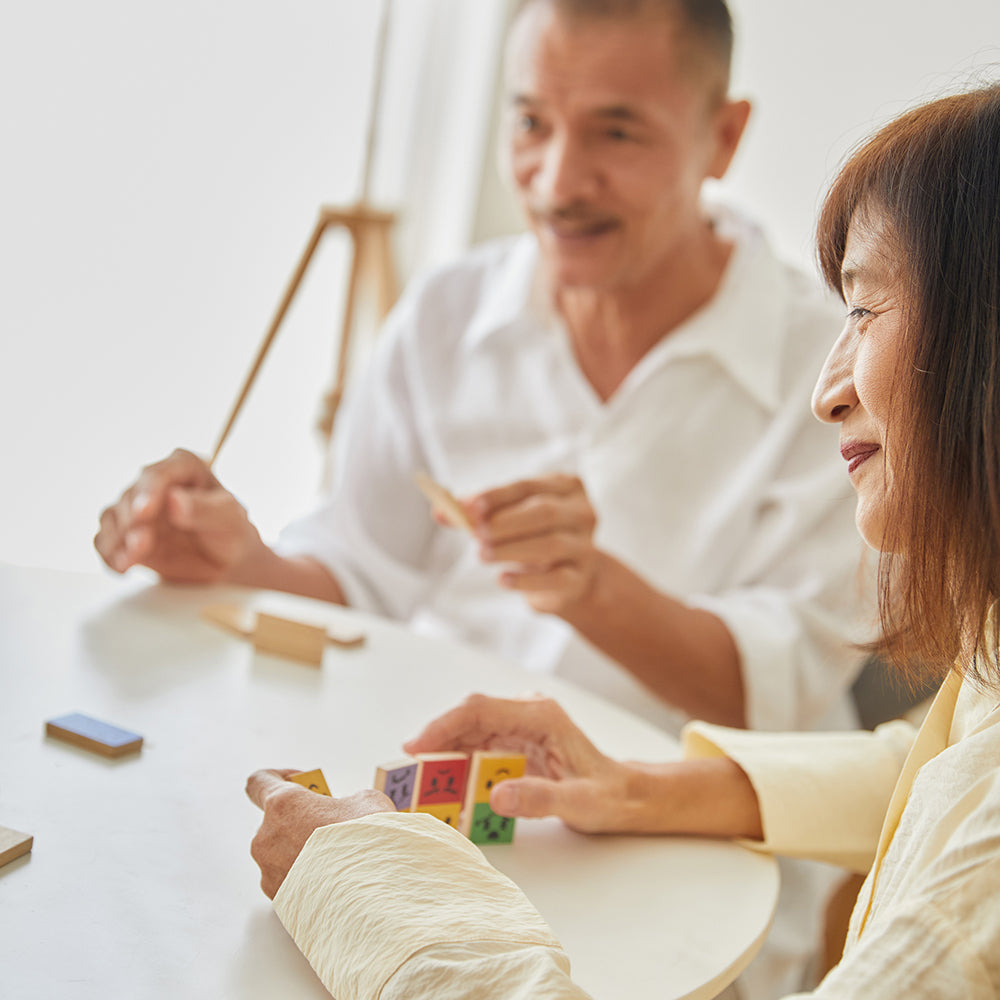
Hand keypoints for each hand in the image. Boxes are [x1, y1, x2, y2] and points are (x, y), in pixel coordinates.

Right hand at [94, 448, 265, 582]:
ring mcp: (136, 508)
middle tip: (140, 543)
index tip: (144, 512)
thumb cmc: (230, 531)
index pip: (158, 474)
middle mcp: (154, 483)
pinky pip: (106, 542)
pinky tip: (121, 568)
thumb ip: (206, 509)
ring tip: (129, 561)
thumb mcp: (229, 520)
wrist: (224, 561)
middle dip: (131, 521)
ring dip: (117, 540)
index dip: (148, 491)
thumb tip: (175, 500)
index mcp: (183, 467)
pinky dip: (109, 555)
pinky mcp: (125, 534)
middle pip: (130, 496)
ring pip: (113, 518)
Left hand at [245, 769, 394, 898]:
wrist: (371, 897)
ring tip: (340, 860)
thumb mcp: (365, 802)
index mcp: (282, 805)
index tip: (301, 783)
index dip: (278, 777)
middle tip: (333, 826)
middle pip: (276, 822)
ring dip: (304, 852)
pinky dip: (308, 880)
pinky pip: (290, 882)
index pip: (258, 782)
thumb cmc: (367, 842)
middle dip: (302, 821)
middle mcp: (266, 838)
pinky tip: (337, 882)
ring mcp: (269, 873)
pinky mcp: (278, 902)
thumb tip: (346, 814)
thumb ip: (344, 801)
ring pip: (282, 855)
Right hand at [403, 694, 638, 832]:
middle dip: (434, 745)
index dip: (443, 725)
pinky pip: (475, 752)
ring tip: (419, 788)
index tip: (415, 747)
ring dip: (442, 760)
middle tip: (406, 775)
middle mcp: (526, 714)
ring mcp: (518, 727)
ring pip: (467, 736)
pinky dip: (457, 770)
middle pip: (467, 721)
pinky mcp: (513, 744)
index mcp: (541, 715)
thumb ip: (539, 799)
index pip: (480, 710)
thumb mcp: (579, 803)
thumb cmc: (608, 795)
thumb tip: (495, 794)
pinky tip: (445, 791)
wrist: (626, 795)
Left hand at [468, 475, 603, 614]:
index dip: (498, 496)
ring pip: (551, 544)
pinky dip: (526, 580)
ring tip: (482, 554)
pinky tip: (502, 579)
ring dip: (512, 549)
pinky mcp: (580, 578)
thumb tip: (441, 511)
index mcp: (566, 486)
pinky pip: (555, 579)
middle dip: (507, 522)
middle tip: (476, 533)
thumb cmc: (534, 537)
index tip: (471, 506)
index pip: (528, 486)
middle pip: (545, 512)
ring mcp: (585, 547)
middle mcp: (582, 513)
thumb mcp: (508, 518)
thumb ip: (476, 514)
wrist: (569, 575)